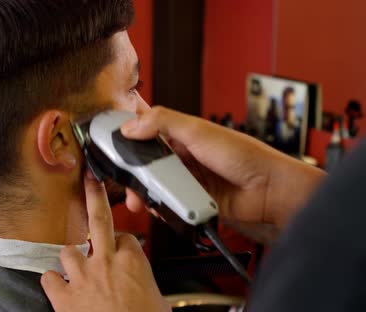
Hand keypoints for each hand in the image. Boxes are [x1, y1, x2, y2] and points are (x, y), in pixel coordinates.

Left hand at [41, 170, 169, 311]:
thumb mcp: (156, 301)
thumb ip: (144, 285)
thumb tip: (144, 290)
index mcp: (133, 261)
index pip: (126, 238)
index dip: (122, 243)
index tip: (121, 248)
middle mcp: (105, 262)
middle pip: (99, 219)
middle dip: (94, 196)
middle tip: (89, 180)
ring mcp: (82, 276)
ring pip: (68, 251)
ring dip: (70, 258)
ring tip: (74, 267)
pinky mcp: (63, 295)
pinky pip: (48, 277)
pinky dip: (51, 281)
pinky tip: (57, 287)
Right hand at [122, 106, 325, 238]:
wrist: (268, 192)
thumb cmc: (244, 155)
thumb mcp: (198, 131)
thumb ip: (162, 123)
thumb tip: (130, 125)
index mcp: (182, 133)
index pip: (147, 127)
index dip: (128, 131)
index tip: (108, 137)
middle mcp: (181, 156)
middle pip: (144, 160)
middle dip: (131, 169)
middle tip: (121, 174)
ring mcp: (185, 179)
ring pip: (152, 184)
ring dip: (142, 191)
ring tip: (138, 198)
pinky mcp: (189, 202)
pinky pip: (165, 204)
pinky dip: (158, 206)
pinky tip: (157, 206)